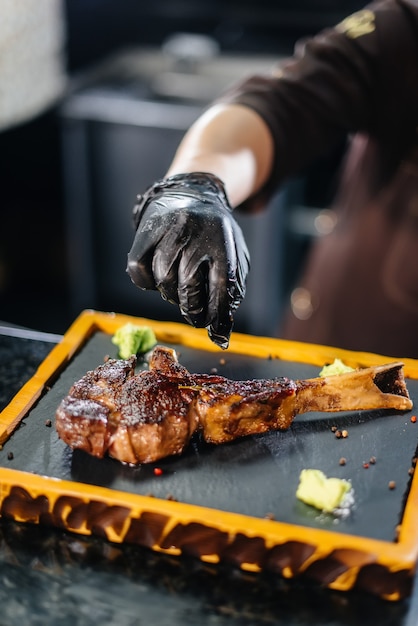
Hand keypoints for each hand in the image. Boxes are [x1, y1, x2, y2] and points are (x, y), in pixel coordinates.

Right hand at [127, 172, 249, 348]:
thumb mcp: (233, 254)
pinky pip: (139, 272)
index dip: (218, 314)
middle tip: (195, 315)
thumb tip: (221, 333)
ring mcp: (168, 231)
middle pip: (188, 286)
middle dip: (192, 310)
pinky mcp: (145, 233)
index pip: (222, 285)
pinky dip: (148, 283)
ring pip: (163, 280)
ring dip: (171, 294)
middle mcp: (195, 234)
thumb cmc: (214, 236)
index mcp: (223, 240)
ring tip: (179, 289)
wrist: (190, 194)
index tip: (217, 333)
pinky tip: (159, 277)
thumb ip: (231, 290)